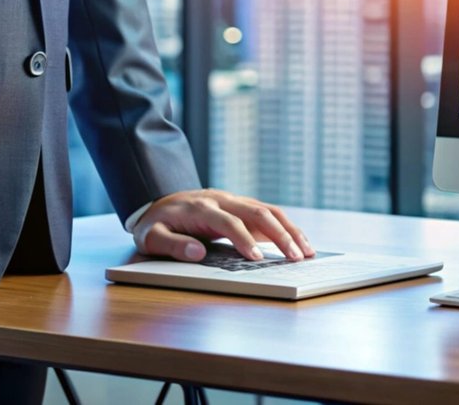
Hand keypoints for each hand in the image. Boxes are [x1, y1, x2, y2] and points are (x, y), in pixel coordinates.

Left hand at [134, 188, 313, 262]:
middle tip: (296, 257)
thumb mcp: (151, 236)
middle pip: (258, 213)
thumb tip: (197, 254)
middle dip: (280, 235)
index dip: (244, 240)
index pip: (229, 223)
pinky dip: (287, 227)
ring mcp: (235, 201)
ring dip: (290, 230)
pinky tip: (299, 242)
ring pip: (269, 211)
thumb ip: (172, 245)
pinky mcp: (243, 206)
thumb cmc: (156, 223)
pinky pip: (269, 213)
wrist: (159, 200)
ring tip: (307, 251)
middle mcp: (223, 200)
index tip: (256, 258)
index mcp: (202, 209)